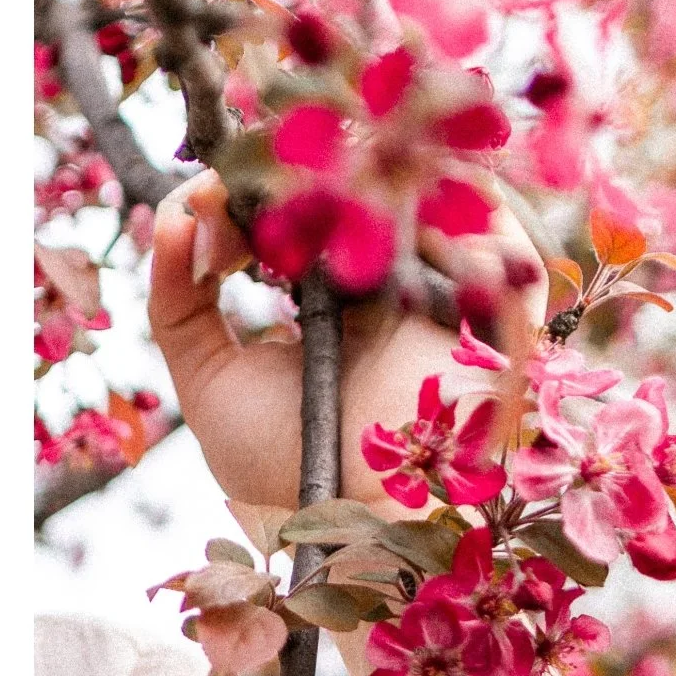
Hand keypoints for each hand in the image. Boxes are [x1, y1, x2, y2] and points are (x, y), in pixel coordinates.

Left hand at [148, 171, 546, 512]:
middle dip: (328, 157)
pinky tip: (411, 178)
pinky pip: (506, 244)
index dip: (270, 179)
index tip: (221, 185)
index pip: (311, 208)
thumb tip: (170, 210)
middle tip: (281, 149)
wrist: (353, 525)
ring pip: (441, 200)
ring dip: (394, 165)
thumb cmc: (282, 466)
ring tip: (342, 150)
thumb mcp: (208, 380)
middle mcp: (395, 288)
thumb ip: (177, 298)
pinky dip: (471, 202)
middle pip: (376, 190)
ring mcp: (448, 297)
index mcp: (333, 298)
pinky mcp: (497, 318)